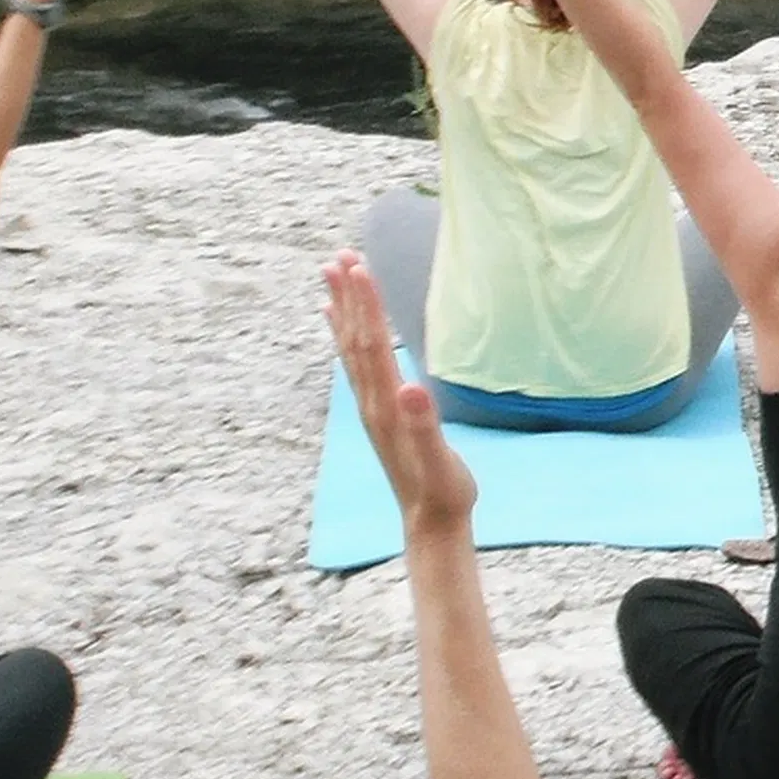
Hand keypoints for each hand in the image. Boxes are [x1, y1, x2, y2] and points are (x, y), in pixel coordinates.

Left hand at [323, 249, 476, 534]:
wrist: (431, 522)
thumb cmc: (443, 491)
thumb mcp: (438, 462)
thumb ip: (425, 425)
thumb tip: (412, 387)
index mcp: (387, 406)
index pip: (372, 345)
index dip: (366, 306)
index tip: (359, 268)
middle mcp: (372, 402)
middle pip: (355, 340)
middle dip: (349, 297)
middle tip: (340, 256)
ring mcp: (372, 407)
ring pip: (351, 348)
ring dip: (343, 310)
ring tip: (334, 274)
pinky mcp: (379, 412)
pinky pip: (355, 365)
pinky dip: (344, 336)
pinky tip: (336, 320)